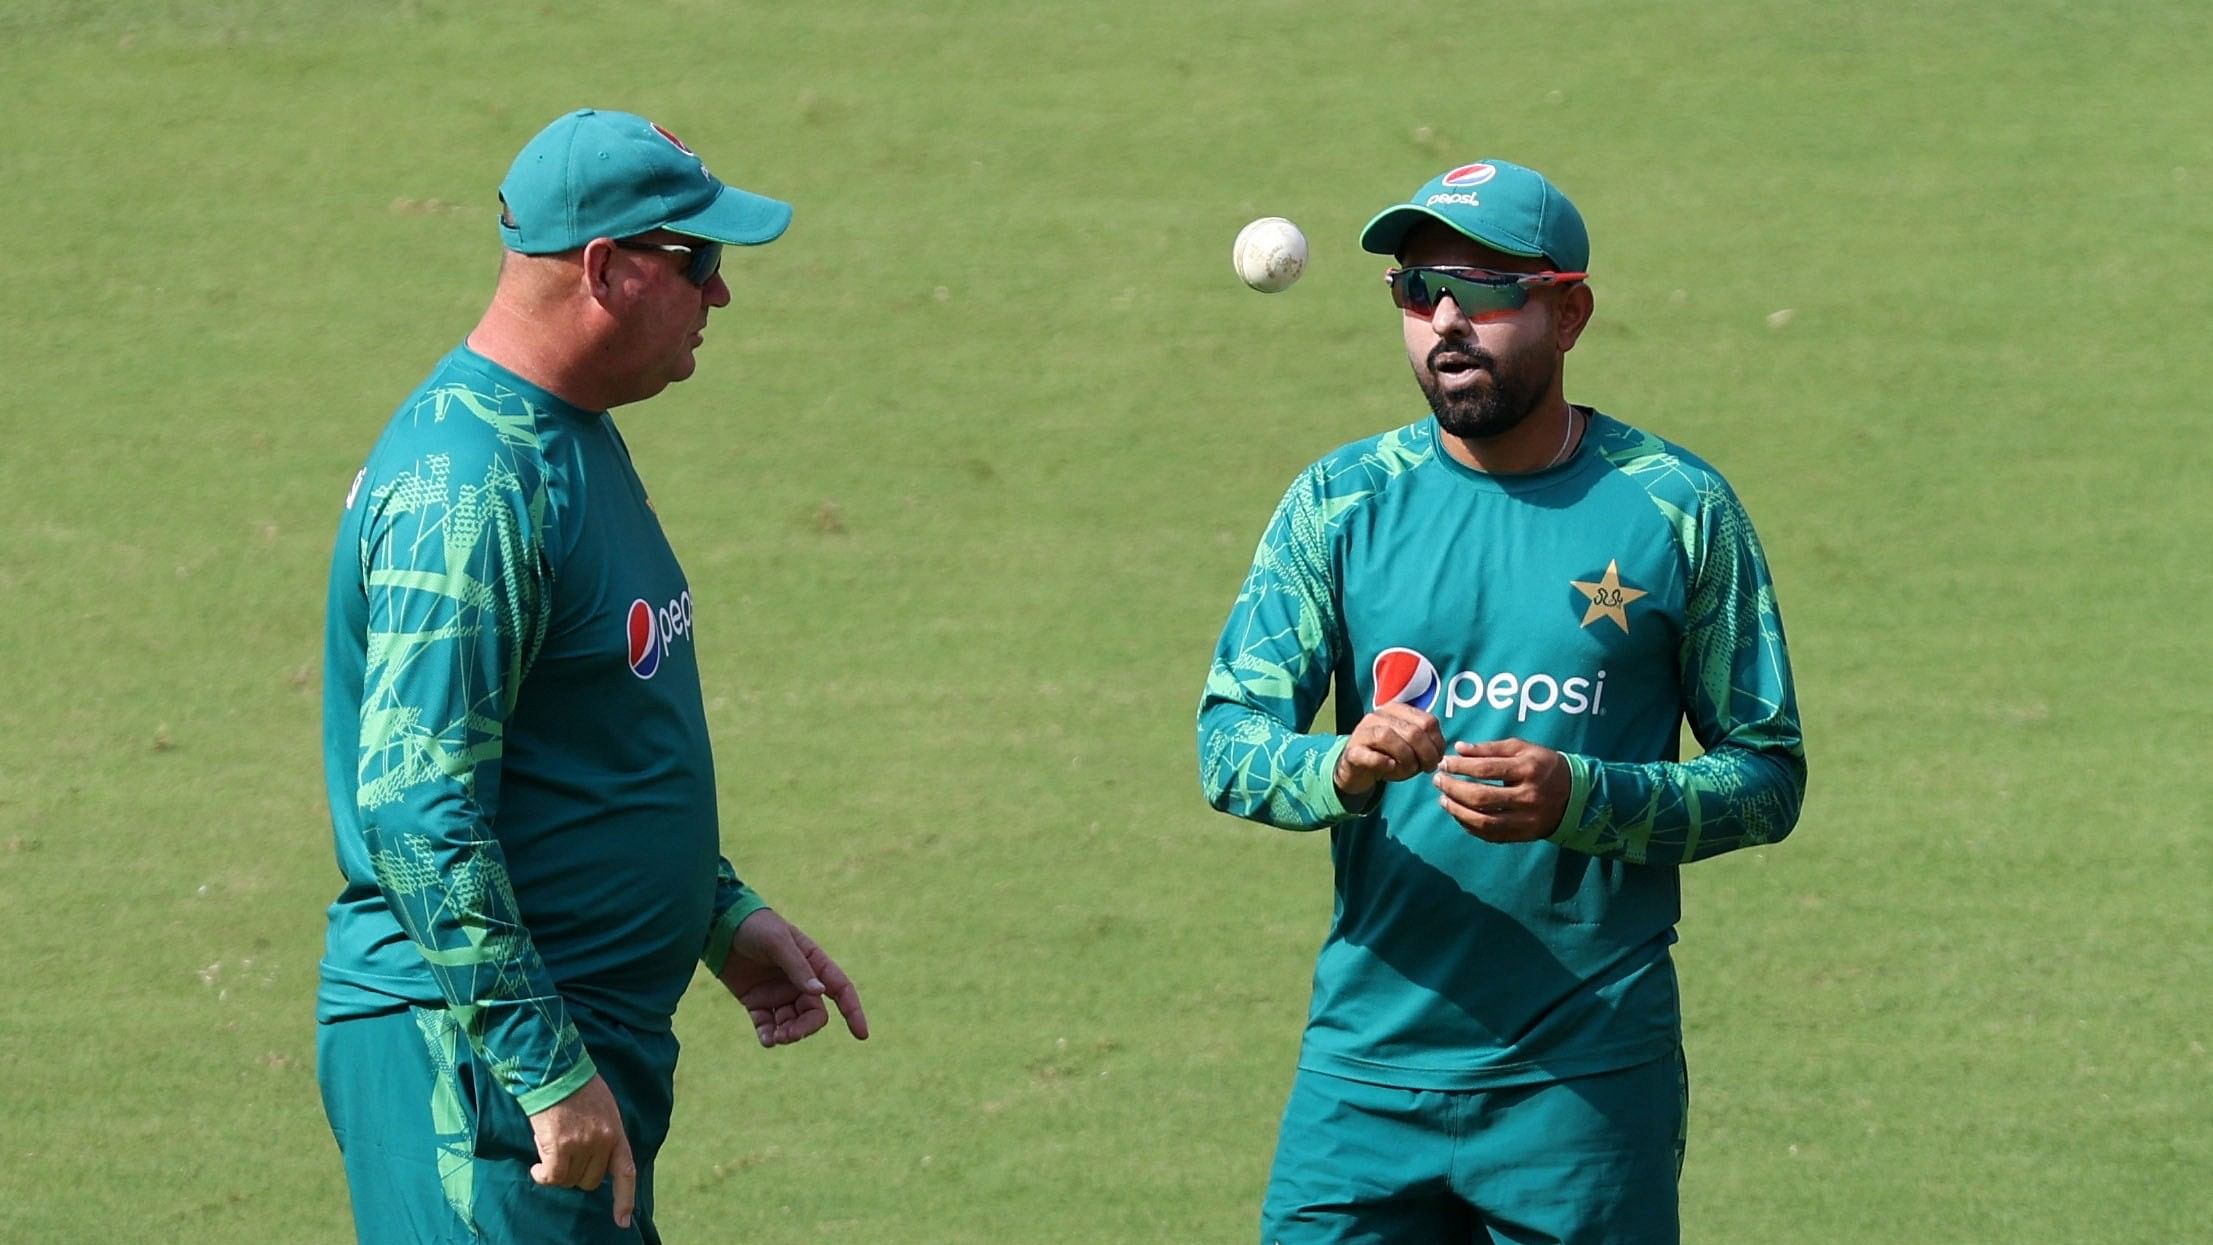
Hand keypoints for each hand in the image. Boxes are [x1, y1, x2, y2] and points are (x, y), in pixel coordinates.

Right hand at [526, 1073, 635, 1227]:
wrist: (555, 1070)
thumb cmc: (577, 1085)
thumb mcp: (604, 1107)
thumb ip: (603, 1133)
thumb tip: (596, 1157)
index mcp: (616, 1132)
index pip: (625, 1172)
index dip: (625, 1199)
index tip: (623, 1221)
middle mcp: (602, 1141)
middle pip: (590, 1181)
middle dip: (576, 1174)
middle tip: (564, 1156)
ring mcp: (581, 1145)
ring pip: (569, 1180)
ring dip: (557, 1172)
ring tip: (549, 1151)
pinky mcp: (559, 1147)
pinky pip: (551, 1177)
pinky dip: (542, 1176)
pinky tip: (536, 1168)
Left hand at [719, 909, 869, 1046]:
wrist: (719, 925)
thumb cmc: (755, 926)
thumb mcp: (779, 942)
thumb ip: (798, 968)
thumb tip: (820, 992)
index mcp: (814, 963)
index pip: (841, 989)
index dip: (853, 1011)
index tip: (862, 1035)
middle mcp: (799, 982)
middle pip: (814, 1014)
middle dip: (805, 1028)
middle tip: (789, 1035)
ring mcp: (778, 994)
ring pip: (792, 1023)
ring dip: (788, 1034)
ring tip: (775, 1037)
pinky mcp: (756, 1002)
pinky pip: (768, 1026)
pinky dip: (769, 1037)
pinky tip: (767, 1040)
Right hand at [1334, 704, 1446, 797]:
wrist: (1355, 768)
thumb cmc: (1387, 755)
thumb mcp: (1408, 745)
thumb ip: (1424, 742)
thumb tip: (1439, 753)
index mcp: (1397, 710)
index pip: (1428, 721)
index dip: (1438, 743)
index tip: (1438, 758)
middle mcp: (1379, 716)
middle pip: (1413, 731)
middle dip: (1426, 754)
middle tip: (1427, 768)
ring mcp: (1363, 732)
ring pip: (1389, 737)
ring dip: (1407, 760)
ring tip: (1410, 771)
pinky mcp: (1352, 752)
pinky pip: (1369, 755)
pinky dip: (1383, 763)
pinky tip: (1390, 767)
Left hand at [1432, 738, 1571, 842]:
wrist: (1575, 796)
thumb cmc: (1543, 766)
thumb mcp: (1523, 749)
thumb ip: (1490, 748)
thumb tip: (1459, 749)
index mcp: (1528, 770)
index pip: (1486, 769)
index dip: (1459, 767)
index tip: (1443, 763)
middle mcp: (1528, 796)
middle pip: (1481, 797)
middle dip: (1453, 789)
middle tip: (1438, 781)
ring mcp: (1526, 820)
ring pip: (1483, 821)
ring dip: (1457, 811)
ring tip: (1443, 799)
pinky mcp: (1523, 835)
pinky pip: (1490, 835)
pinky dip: (1469, 826)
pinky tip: (1459, 814)